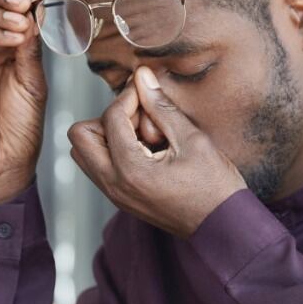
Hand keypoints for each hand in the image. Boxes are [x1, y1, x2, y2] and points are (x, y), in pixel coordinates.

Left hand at [67, 66, 247, 237]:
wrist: (222, 226)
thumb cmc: (214, 186)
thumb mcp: (192, 140)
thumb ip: (162, 107)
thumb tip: (142, 77)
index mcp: (131, 170)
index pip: (110, 117)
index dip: (129, 96)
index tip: (147, 90)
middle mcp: (114, 185)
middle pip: (80, 136)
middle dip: (106, 117)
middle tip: (139, 117)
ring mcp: (115, 195)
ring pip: (84, 153)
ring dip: (107, 135)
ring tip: (142, 134)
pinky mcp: (120, 199)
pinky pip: (98, 167)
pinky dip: (113, 151)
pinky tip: (145, 149)